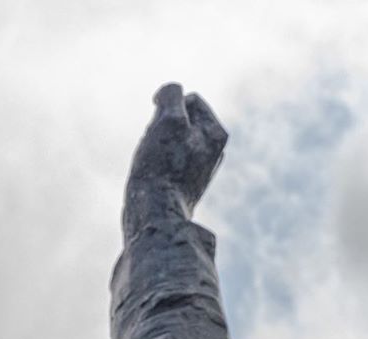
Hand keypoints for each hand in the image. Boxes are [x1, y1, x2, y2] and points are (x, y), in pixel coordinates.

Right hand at [123, 83, 227, 239]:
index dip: (167, 109)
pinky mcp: (181, 183)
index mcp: (217, 133)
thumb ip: (172, 96)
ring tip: (151, 165)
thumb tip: (171, 93)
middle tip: (155, 151)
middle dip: (161, 127)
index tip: (159, 131)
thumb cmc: (162, 169)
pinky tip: (149, 177)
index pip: (187, 99)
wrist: (155, 216)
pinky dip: (152, 161)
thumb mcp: (170, 121)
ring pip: (166, 138)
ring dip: (154, 143)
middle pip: (177, 118)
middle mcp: (212, 150)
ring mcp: (197, 167)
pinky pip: (161, 159)